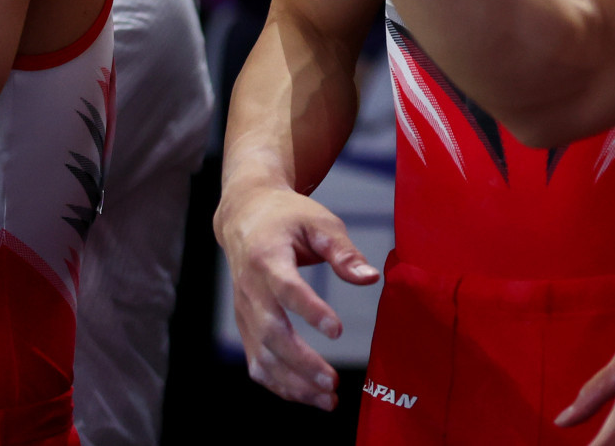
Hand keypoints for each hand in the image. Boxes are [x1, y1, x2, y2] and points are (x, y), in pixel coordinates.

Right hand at [215, 181, 379, 409]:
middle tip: (332, 382)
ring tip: (327, 399)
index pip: (286, 288)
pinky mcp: (245, 326)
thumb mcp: (319, 222)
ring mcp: (244, 311)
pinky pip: (257, 362)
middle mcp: (250, 289)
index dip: (310, 310)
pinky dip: (279, 384)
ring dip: (292, 383)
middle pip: (271, 332)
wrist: (244, 216)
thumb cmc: (288, 218)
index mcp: (267, 257)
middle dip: (301, 362)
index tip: (337, 330)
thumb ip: (343, 251)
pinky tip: (306, 395)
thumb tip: (370, 278)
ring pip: (261, 356)